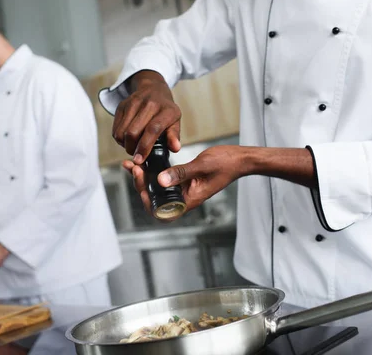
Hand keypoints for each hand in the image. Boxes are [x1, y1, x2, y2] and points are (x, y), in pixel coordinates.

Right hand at [112, 70, 181, 162]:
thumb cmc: (165, 111)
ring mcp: (133, 103)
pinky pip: (115, 129)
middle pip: (133, 132)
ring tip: (133, 146)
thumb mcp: (175, 121)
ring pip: (122, 132)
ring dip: (125, 144)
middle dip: (132, 149)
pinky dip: (119, 139)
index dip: (145, 146)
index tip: (140, 160)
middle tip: (137, 154)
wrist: (153, 89)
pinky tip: (128, 138)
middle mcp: (149, 104)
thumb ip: (174, 136)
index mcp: (166, 110)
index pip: (152, 129)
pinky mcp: (122, 105)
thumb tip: (175, 148)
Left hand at [123, 145, 245, 218]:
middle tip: (132, 166)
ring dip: (143, 177)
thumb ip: (181, 173)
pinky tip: (145, 161)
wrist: (240, 159)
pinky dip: (152, 171)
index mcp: (189, 200)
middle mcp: (184, 198)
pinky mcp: (183, 181)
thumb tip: (160, 181)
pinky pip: (164, 180)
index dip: (145, 199)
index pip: (160, 211)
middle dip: (140, 184)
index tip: (140, 180)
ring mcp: (183, 190)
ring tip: (132, 163)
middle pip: (154, 199)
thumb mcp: (201, 166)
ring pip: (157, 189)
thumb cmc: (226, 164)